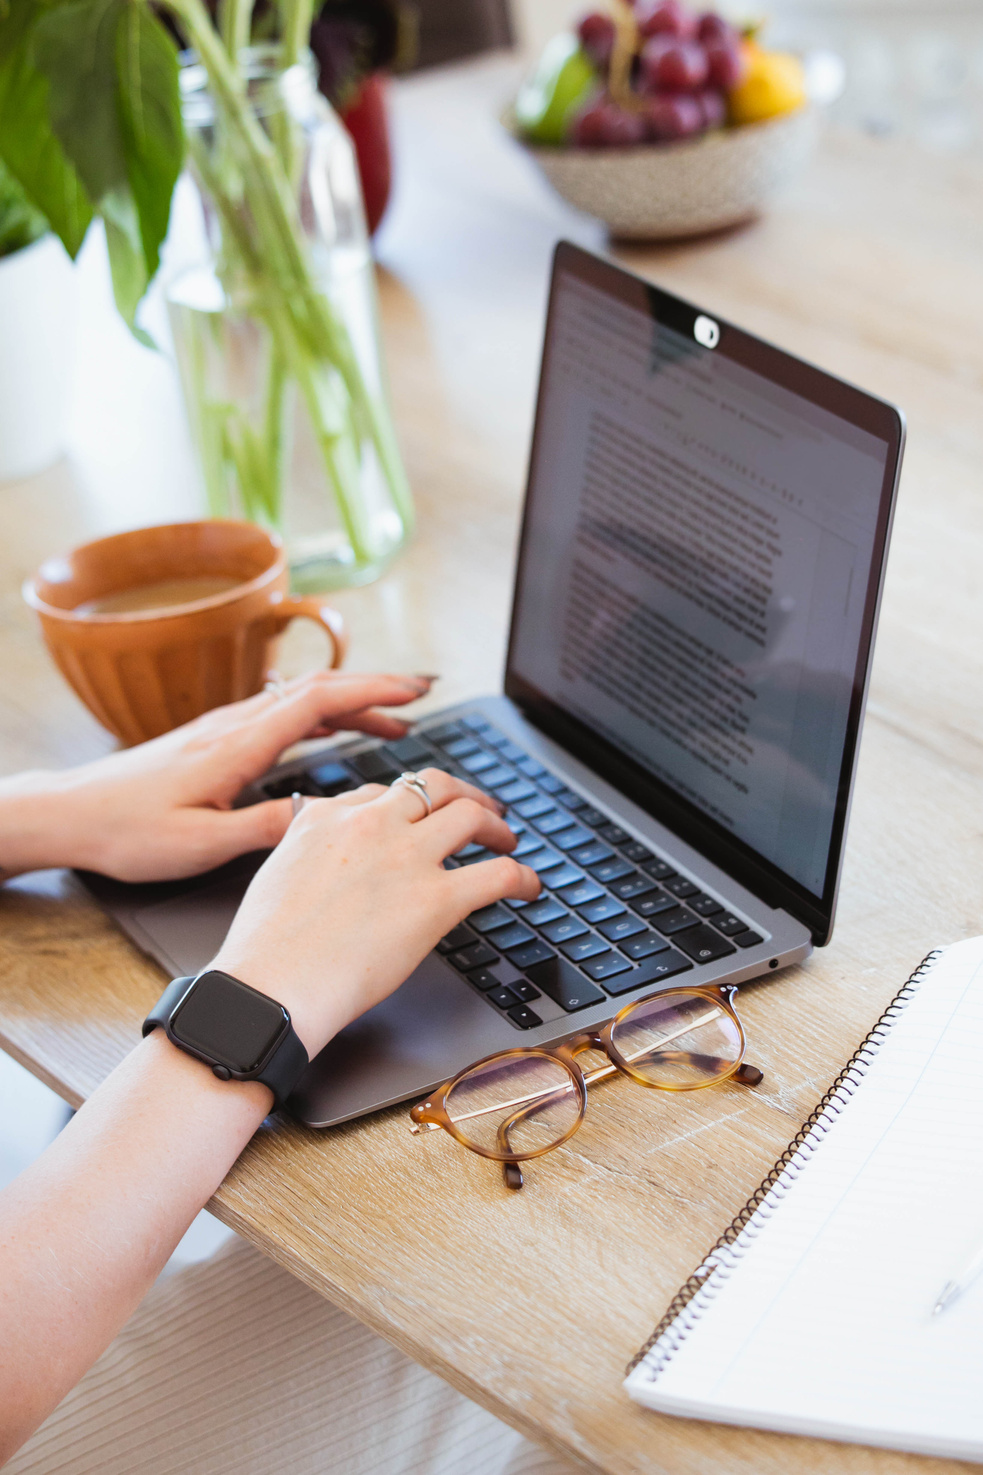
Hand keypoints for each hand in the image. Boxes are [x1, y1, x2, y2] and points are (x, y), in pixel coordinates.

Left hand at [0, 671, 433, 882]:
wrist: (71, 813)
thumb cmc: (127, 830)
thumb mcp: (200, 844)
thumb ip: (264, 828)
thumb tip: (321, 817)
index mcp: (237, 746)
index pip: (317, 701)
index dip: (372, 690)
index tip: (415, 691)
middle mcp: (234, 726)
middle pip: (317, 690)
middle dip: (376, 686)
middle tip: (425, 692)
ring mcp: (224, 728)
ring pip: (301, 700)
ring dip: (352, 702)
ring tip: (397, 719)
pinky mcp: (215, 740)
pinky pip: (282, 715)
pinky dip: (321, 716)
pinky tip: (334, 730)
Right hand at [211, 769, 541, 1056]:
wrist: (270, 987)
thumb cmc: (265, 951)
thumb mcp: (275, 876)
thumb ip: (306, 853)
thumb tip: (322, 856)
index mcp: (326, 816)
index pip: (380, 793)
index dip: (410, 806)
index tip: (421, 819)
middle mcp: (370, 824)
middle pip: (432, 786)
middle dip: (463, 793)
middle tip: (481, 809)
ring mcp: (406, 858)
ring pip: (470, 814)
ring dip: (497, 825)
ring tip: (507, 840)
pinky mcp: (436, 900)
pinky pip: (497, 874)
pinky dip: (523, 877)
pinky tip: (529, 887)